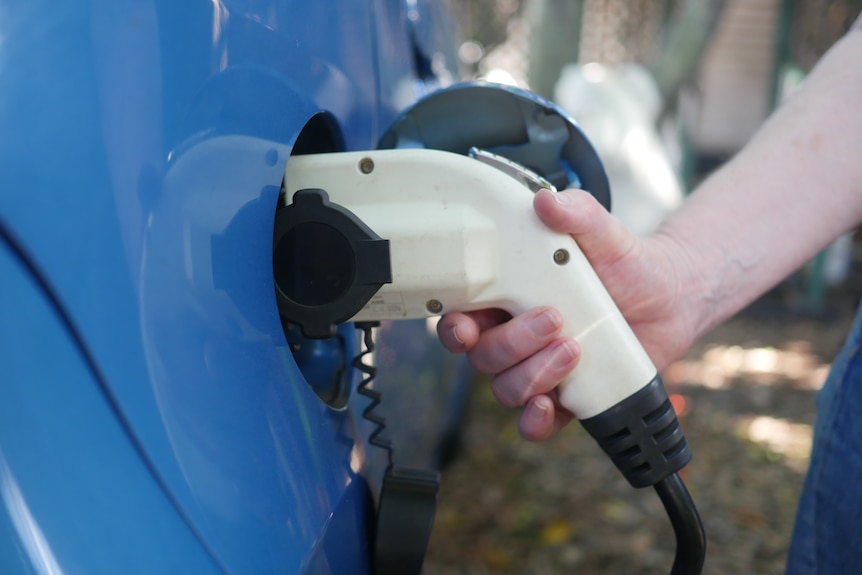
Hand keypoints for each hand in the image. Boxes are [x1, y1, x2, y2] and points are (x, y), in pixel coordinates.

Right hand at [437, 188, 694, 440]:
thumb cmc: (624, 263)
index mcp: (507, 297)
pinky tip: (547, 406)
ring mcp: (538, 369)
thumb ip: (577, 213)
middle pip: (483, 357)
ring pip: (507, 388)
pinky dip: (534, 421)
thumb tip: (546, 201)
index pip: (461, 318)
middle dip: (513, 343)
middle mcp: (514, 337)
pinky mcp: (564, 398)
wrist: (668, 297)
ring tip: (573, 349)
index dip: (454, 327)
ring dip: (532, 374)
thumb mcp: (603, 232)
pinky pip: (535, 424)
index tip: (466, 326)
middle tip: (553, 319)